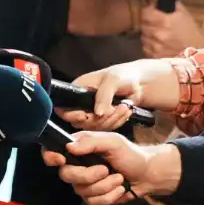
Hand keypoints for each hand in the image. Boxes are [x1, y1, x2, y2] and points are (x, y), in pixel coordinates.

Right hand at [42, 132, 181, 204]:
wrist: (147, 174)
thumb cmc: (130, 154)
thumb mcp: (113, 142)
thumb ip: (91, 142)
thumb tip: (69, 147)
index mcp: (78, 148)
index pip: (53, 152)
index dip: (51, 157)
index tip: (60, 160)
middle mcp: (77, 166)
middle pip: (66, 175)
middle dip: (88, 175)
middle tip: (106, 170)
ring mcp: (84, 183)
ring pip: (82, 191)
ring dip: (105, 186)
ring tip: (119, 178)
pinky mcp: (93, 197)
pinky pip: (93, 202)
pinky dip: (110, 196)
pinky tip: (120, 189)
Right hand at [63, 59, 180, 130]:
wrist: (139, 82)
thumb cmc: (123, 75)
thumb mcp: (112, 81)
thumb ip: (104, 96)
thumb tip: (97, 114)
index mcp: (78, 90)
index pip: (65, 108)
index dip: (72, 115)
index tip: (85, 116)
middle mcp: (81, 103)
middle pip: (80, 123)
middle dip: (99, 119)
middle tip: (114, 108)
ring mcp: (92, 113)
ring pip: (95, 128)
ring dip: (112, 119)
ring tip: (125, 106)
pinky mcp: (103, 120)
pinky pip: (106, 129)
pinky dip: (118, 122)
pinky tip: (126, 111)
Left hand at [138, 1, 203, 57]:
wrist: (198, 50)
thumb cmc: (191, 31)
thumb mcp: (184, 13)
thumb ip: (171, 5)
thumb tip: (161, 2)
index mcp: (165, 21)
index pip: (145, 13)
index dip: (148, 11)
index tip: (151, 11)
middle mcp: (158, 33)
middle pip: (143, 25)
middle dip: (148, 22)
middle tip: (154, 23)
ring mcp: (156, 46)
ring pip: (143, 37)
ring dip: (148, 34)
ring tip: (156, 34)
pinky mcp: (156, 56)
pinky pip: (145, 48)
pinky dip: (149, 45)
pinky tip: (156, 43)